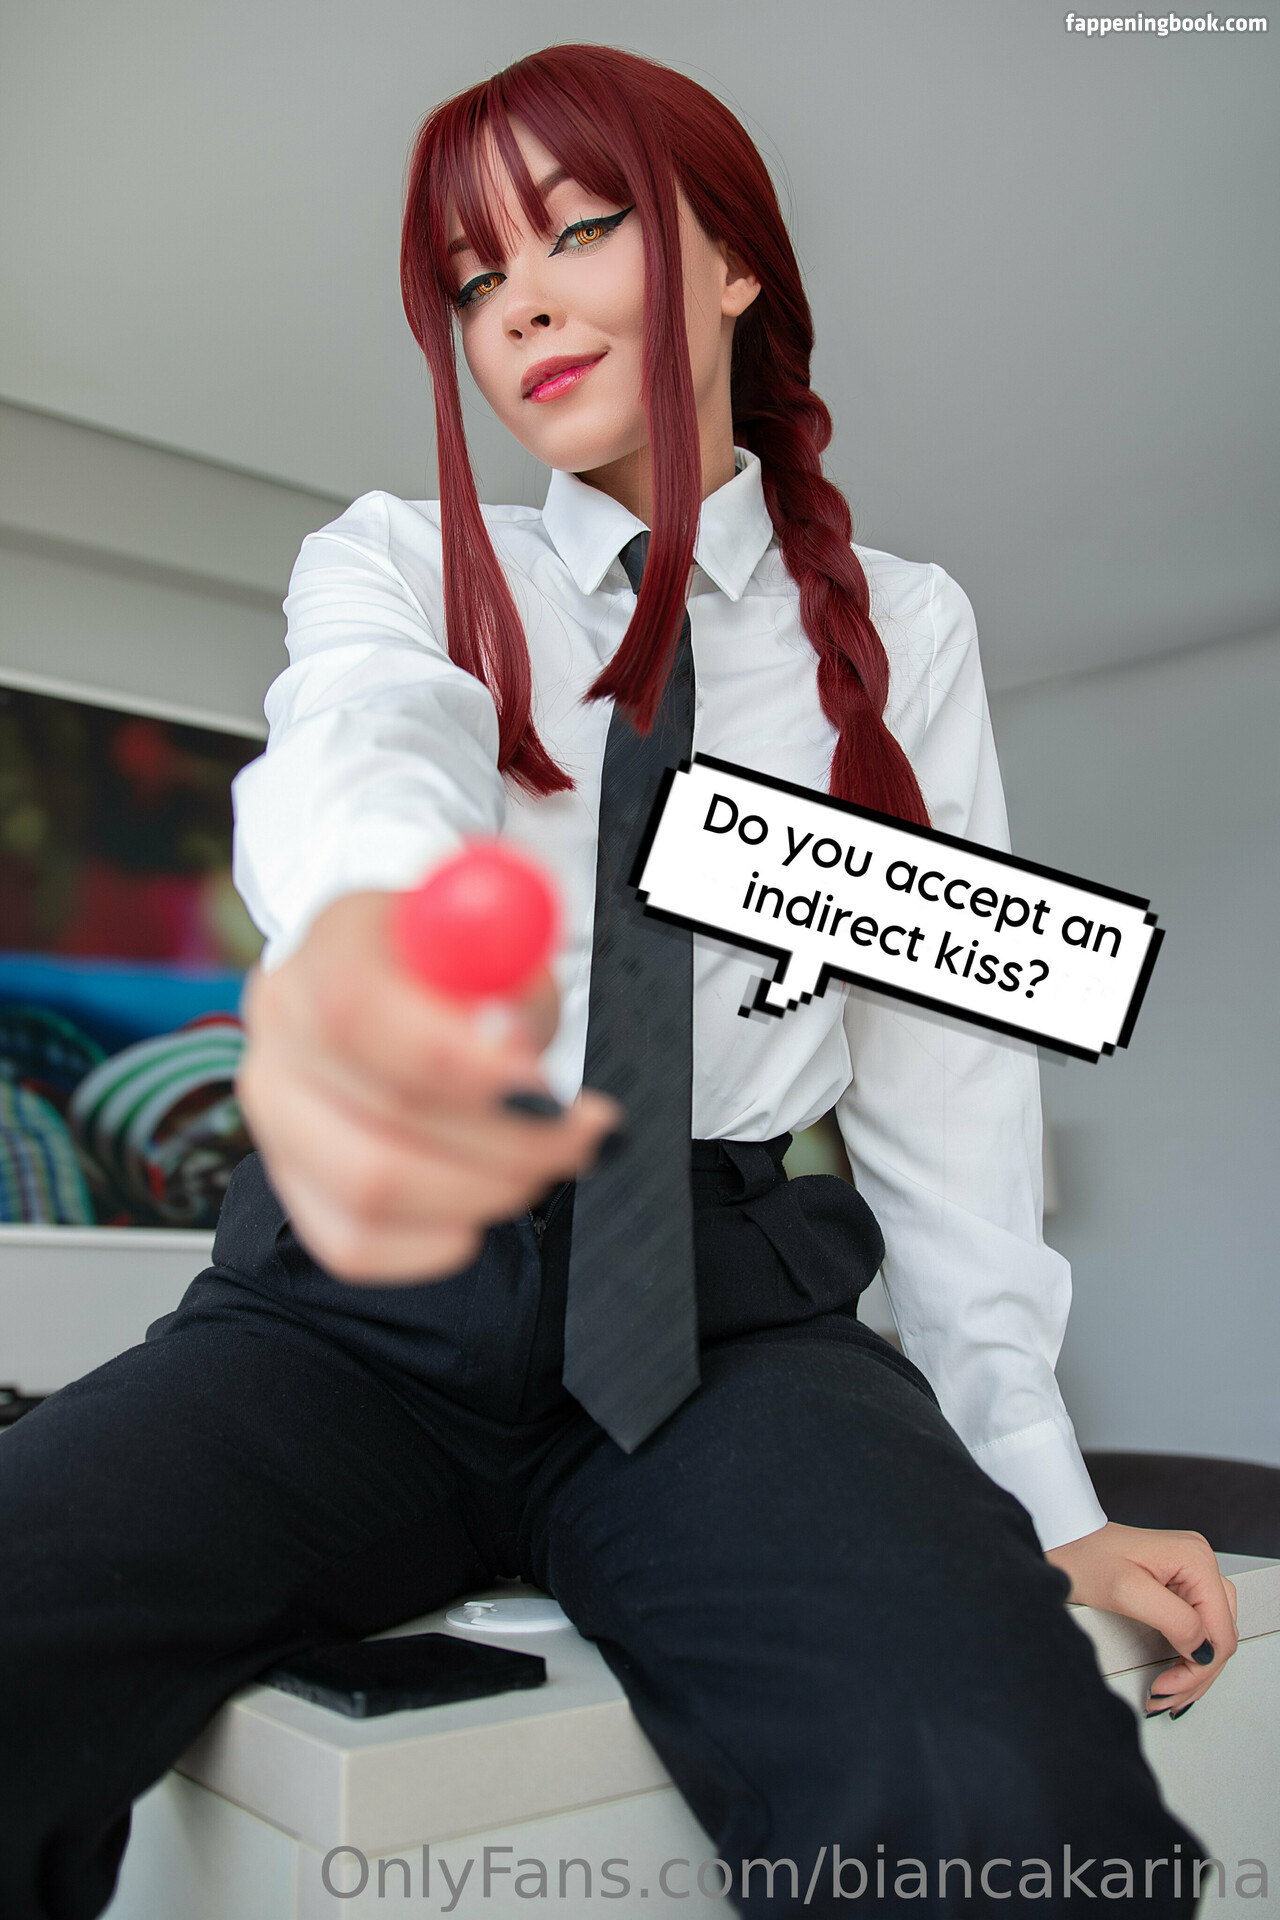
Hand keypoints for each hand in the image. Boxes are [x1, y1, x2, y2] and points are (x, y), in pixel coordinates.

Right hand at [236, 889, 621, 1283]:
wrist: (406, 987)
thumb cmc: (455, 969)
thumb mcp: (497, 946)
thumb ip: (504, 981)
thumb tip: (511, 1051)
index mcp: (327, 950)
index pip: (360, 1013)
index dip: (458, 1064)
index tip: (542, 1087)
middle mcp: (282, 1034)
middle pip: (379, 1117)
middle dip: (510, 1142)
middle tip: (582, 1134)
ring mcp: (275, 1117)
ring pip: (371, 1193)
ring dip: (485, 1192)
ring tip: (542, 1161)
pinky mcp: (294, 1184)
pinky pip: (357, 1245)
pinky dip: (438, 1241)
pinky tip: (483, 1198)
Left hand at [1046, 1520, 1238, 1719]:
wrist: (1062, 1540)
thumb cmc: (1083, 1556)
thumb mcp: (1126, 1592)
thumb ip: (1174, 1620)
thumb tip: (1204, 1650)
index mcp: (1195, 1560)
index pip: (1220, 1632)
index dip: (1199, 1669)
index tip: (1168, 1688)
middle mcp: (1200, 1563)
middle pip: (1220, 1635)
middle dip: (1197, 1674)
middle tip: (1166, 1698)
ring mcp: (1192, 1572)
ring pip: (1213, 1634)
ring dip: (1196, 1668)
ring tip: (1169, 1692)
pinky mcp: (1180, 1582)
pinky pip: (1199, 1625)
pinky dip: (1189, 1652)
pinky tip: (1175, 1670)